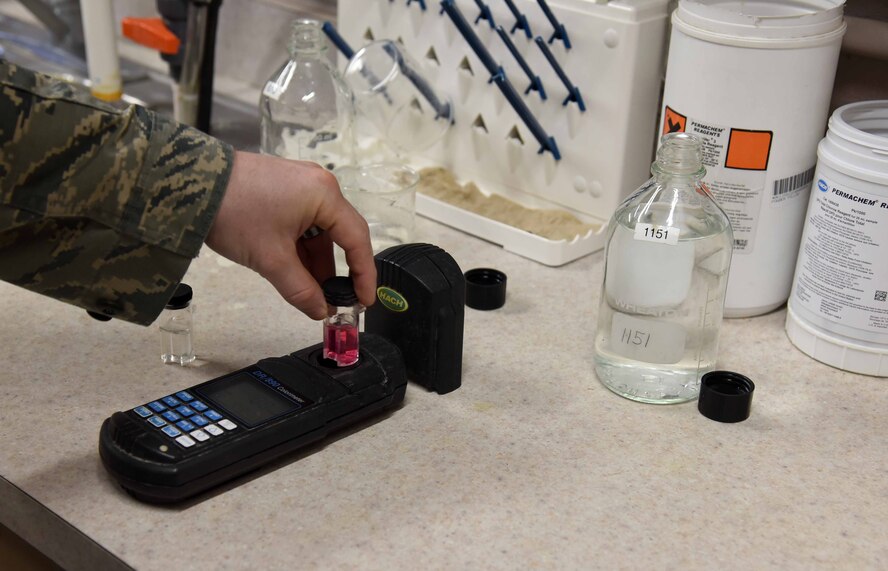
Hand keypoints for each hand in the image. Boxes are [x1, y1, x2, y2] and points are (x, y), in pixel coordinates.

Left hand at [205, 151, 375, 319]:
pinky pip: (303, 224)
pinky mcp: (282, 189)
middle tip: (336, 302)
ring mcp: (300, 185)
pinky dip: (301, 249)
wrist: (191, 184)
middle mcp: (319, 186)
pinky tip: (295, 272)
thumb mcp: (271, 259)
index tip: (363, 302)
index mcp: (325, 195)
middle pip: (339, 235)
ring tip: (310, 293)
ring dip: (315, 263)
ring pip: (318, 232)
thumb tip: (320, 311)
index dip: (364, 274)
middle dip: (336, 272)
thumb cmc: (235, 213)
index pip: (357, 239)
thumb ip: (301, 290)